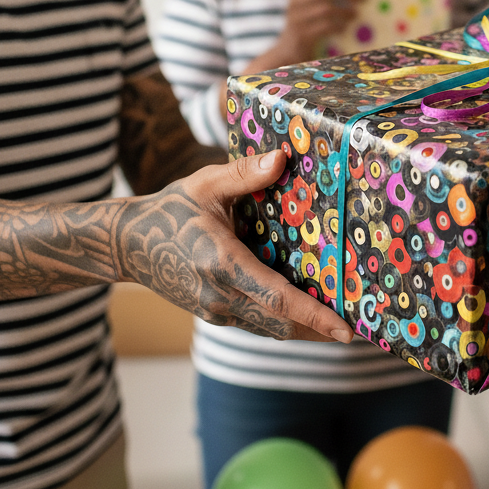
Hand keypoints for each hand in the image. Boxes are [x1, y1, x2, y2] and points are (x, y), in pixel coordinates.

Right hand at [114, 150, 353, 342]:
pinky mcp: (215, 313)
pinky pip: (258, 323)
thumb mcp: (205, 184)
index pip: (278, 298)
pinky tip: (308, 316)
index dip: (315, 315)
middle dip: (321, 330)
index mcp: (222, 265)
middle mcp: (220, 296)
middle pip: (281, 323)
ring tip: (342, 325)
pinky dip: (286, 323)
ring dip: (306, 330)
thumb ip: (244, 174)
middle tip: (361, 329)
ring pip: (270, 328)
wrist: (127, 244)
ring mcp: (216, 310)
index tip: (346, 328)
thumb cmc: (170, 210)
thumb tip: (282, 158)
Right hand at [272, 0, 365, 65]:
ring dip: (346, 11)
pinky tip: (345, 27)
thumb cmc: (306, 25)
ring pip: (327, 10)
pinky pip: (326, 27)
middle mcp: (295, 2)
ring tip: (356, 14)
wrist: (289, 50)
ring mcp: (298, 19)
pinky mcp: (304, 35)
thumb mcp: (309, 7)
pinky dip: (339, 26)